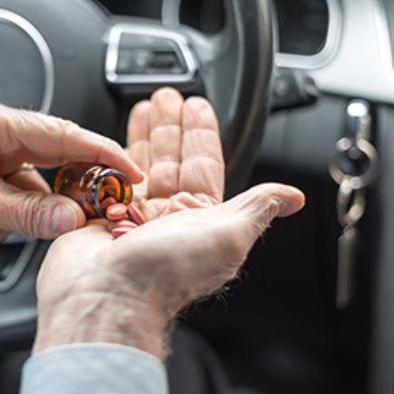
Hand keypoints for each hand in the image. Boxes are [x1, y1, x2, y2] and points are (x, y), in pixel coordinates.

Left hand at [0, 100, 142, 258]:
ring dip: (17, 215)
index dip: (102, 153)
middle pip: (53, 162)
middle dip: (57, 194)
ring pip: (33, 190)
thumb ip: (28, 213)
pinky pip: (12, 204)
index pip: (64, 134)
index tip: (130, 172)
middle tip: (82, 214)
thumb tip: (72, 217)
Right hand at [33, 88, 304, 357]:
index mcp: (200, 220)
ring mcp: (132, 219)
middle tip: (167, 97)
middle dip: (171, 127)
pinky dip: (108, 159)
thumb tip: (294, 197)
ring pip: (139, 167)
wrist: (108, 296)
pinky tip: (110, 140)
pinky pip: (106, 182)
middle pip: (171, 160)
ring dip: (143, 135)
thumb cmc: (167, 272)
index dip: (202, 134)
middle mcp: (167, 219)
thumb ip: (259, 207)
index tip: (197, 106)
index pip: (205, 165)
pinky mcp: (99, 220)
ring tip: (143, 107)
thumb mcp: (229, 233)